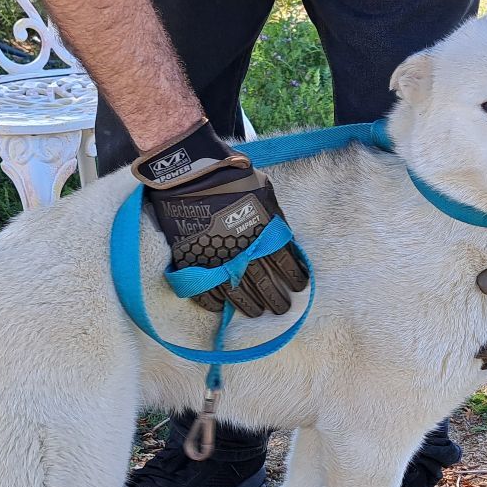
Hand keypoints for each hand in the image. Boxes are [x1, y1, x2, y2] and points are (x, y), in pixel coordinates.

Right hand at [132, 120, 308, 316]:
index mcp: (263, 234)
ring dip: (249, 305)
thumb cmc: (229, 175)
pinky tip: (223, 307)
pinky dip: (214, 302)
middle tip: (281, 308)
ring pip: (237, 292)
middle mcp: (242, 252)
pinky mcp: (193, 264)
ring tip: (257, 312)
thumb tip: (282, 237)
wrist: (188, 174)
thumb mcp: (263, 190)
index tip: (298, 287)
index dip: (293, 277)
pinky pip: (205, 291)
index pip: (285, 263)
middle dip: (275, 298)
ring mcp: (216, 260)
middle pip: (264, 283)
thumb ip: (274, 216)